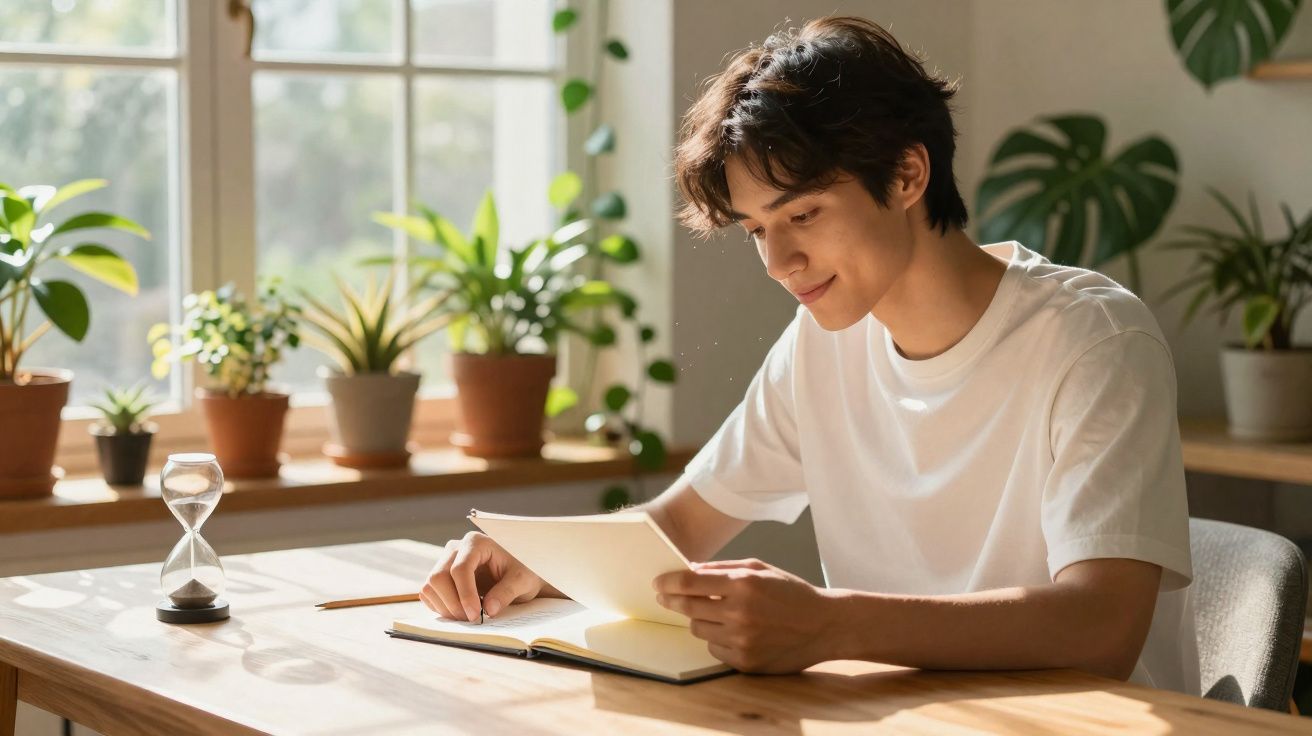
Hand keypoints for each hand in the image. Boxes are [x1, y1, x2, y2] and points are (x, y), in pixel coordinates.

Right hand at [419, 531, 560, 621]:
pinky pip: (428, 594)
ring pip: (430, 586)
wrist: (516, 576)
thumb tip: (488, 609)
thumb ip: (507, 592)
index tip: (476, 615)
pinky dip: (440, 607)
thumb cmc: (521, 573)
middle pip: (439, 577)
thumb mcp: (523, 581)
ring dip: (445, 608)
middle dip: (453, 603)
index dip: (465, 594)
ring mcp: (445, 562)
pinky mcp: (440, 577)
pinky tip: (460, 612)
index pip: (460, 568)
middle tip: (472, 620)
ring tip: (468, 618)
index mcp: (476, 542)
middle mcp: (456, 549)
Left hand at [653, 558, 842, 672]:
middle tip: (665, 597)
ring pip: (698, 629)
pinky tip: (734, 631)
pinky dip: (718, 639)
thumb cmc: (791, 591)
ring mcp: (742, 639)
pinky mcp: (745, 661)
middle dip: (672, 600)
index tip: (657, 583)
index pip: (689, 583)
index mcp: (743, 583)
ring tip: (716, 612)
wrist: (824, 625)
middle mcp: (740, 612)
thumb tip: (690, 570)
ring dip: (699, 619)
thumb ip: (723, 568)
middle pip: (688, 607)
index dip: (668, 583)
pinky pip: (714, 649)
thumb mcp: (760, 568)